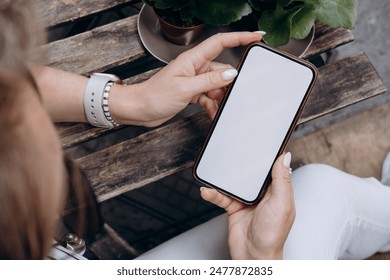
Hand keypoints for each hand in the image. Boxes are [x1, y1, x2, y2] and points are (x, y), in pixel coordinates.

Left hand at [111, 32, 263, 126]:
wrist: (140, 109)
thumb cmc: (154, 95)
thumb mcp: (184, 88)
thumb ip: (209, 81)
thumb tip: (230, 74)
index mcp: (192, 59)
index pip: (220, 42)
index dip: (240, 37)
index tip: (256, 36)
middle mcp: (195, 67)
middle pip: (222, 69)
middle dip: (228, 83)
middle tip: (232, 94)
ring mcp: (194, 80)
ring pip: (217, 85)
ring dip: (219, 97)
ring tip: (217, 107)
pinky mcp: (192, 92)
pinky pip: (209, 97)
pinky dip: (212, 105)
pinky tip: (212, 113)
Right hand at [201, 152, 294, 259]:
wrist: (253, 257)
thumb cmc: (272, 235)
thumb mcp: (281, 204)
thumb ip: (282, 180)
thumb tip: (285, 157)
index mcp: (277, 191)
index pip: (272, 168)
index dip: (267, 155)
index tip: (261, 140)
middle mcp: (262, 194)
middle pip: (251, 173)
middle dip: (242, 164)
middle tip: (233, 151)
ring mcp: (247, 200)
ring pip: (233, 183)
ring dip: (223, 179)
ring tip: (214, 173)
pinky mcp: (233, 207)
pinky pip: (221, 196)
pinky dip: (213, 193)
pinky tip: (207, 190)